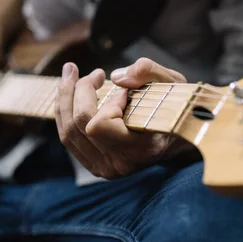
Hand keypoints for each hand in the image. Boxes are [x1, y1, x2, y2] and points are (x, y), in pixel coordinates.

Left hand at [54, 58, 185, 179]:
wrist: (177, 137)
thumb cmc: (174, 107)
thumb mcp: (172, 83)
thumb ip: (149, 72)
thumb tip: (116, 76)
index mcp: (141, 149)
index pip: (100, 125)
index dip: (107, 101)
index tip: (125, 91)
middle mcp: (120, 165)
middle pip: (79, 125)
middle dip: (78, 90)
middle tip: (95, 72)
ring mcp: (106, 169)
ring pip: (67, 132)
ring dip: (65, 98)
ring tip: (71, 73)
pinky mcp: (95, 167)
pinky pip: (68, 139)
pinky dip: (65, 112)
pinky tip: (70, 93)